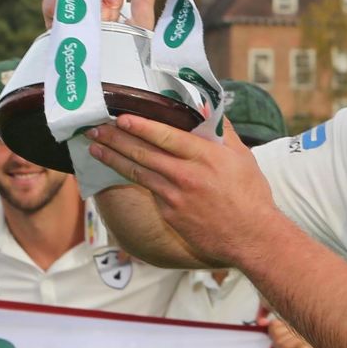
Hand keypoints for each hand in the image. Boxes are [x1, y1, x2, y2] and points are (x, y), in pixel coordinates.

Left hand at [85, 114, 273, 266]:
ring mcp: (174, 197)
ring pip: (138, 172)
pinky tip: (121, 170)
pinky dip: (134, 178)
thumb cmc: (250, 195)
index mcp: (205, 157)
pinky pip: (149, 191)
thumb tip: (208, 110)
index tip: (121, 117)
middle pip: (143, 153)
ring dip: (113, 159)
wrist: (250, 237)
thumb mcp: (242, 157)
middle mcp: (185, 176)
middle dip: (116, 140)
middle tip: (96, 129)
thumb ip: (223, 132)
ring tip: (95, 148)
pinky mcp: (169, 214)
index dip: (141, 126)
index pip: (165, 137)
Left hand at [267, 316, 344, 347]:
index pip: (274, 324)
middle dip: (278, 347)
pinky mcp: (304, 340)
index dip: (273, 337)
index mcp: (296, 325)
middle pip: (274, 331)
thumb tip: (263, 323)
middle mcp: (299, 325)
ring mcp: (302, 331)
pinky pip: (285, 346)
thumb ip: (277, 337)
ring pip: (279, 340)